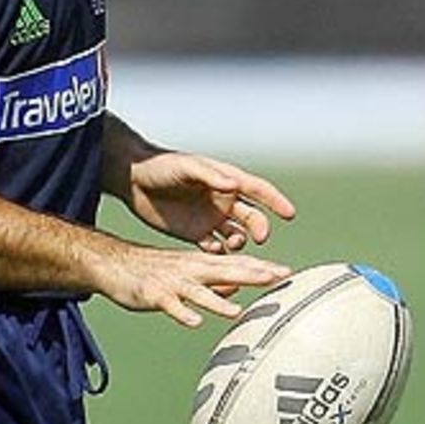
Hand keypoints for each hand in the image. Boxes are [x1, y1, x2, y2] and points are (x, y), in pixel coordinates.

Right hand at [91, 239, 291, 328]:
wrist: (114, 264)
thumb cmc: (153, 271)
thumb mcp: (187, 273)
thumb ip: (212, 281)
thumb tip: (236, 288)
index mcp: (201, 265)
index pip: (237, 264)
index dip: (262, 268)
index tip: (288, 273)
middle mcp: (191, 270)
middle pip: (227, 271)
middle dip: (253, 275)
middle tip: (279, 278)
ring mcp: (173, 282)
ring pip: (200, 291)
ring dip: (219, 301)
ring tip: (238, 311)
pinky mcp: (155, 294)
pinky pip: (171, 306)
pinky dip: (183, 313)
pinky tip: (194, 322)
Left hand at [120, 149, 295, 253]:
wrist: (134, 181)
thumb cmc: (162, 167)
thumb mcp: (186, 168)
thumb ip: (211, 176)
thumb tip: (235, 185)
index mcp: (226, 181)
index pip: (258, 190)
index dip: (276, 201)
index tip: (290, 214)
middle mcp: (224, 200)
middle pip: (252, 218)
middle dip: (260, 228)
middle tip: (260, 238)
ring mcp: (211, 218)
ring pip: (238, 236)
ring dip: (241, 243)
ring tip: (233, 245)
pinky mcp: (196, 234)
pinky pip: (216, 249)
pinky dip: (220, 255)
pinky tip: (215, 256)